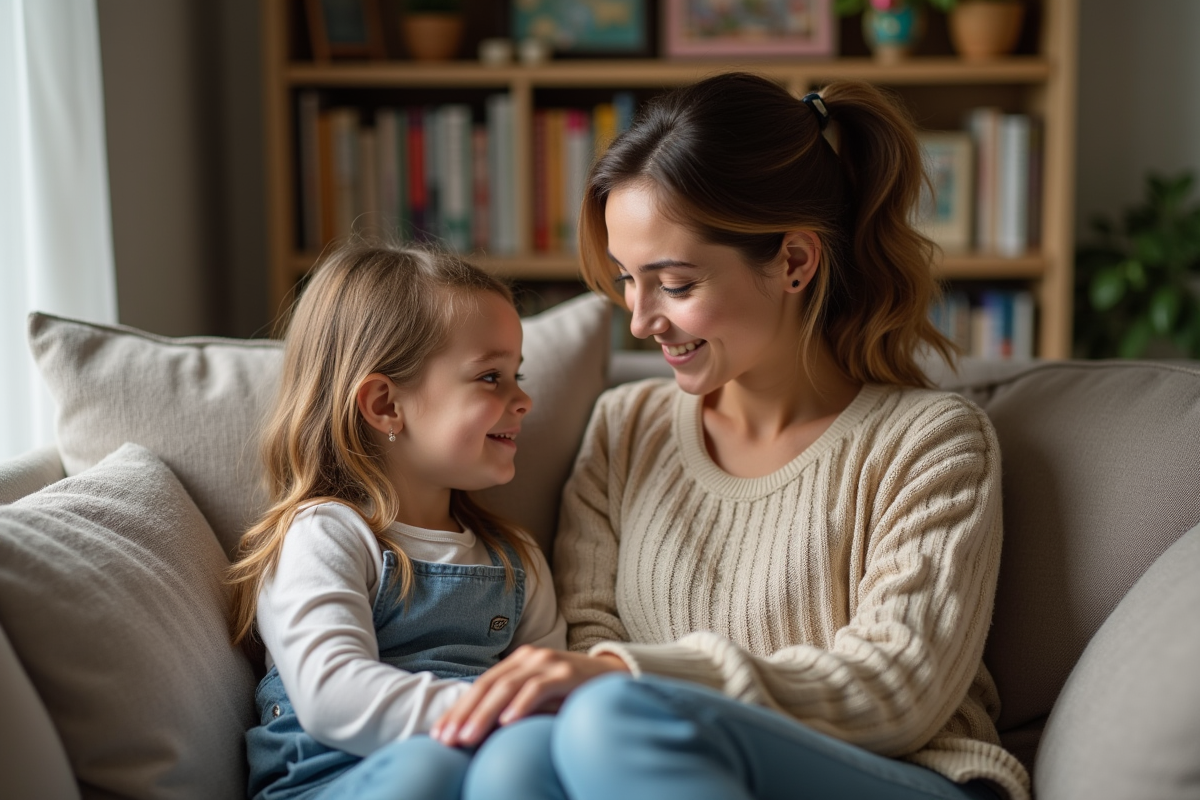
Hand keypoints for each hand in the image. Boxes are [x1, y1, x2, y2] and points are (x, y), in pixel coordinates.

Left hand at [431, 646, 628, 746]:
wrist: (616, 678)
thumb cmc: (571, 694)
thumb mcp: (538, 700)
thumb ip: (512, 708)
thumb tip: (476, 732)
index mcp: (517, 662)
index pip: (480, 686)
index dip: (458, 709)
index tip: (439, 735)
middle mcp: (528, 657)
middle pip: (488, 686)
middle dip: (464, 714)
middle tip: (447, 740)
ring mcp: (548, 662)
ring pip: (507, 687)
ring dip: (485, 714)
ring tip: (468, 737)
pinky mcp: (567, 673)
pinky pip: (538, 688)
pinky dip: (521, 705)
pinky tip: (507, 722)